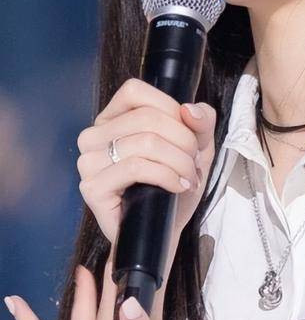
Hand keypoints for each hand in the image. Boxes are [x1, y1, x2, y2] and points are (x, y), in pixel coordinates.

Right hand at [76, 78, 216, 243]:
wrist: (166, 228)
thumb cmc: (175, 182)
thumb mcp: (197, 144)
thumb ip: (201, 120)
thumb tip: (189, 109)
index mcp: (113, 117)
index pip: (134, 90)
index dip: (169, 107)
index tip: (188, 133)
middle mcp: (94, 135)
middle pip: (147, 118)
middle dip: (183, 140)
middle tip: (193, 161)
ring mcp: (89, 162)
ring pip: (145, 142)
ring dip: (179, 160)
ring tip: (188, 176)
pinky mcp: (92, 187)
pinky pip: (136, 168)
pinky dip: (167, 175)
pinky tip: (177, 186)